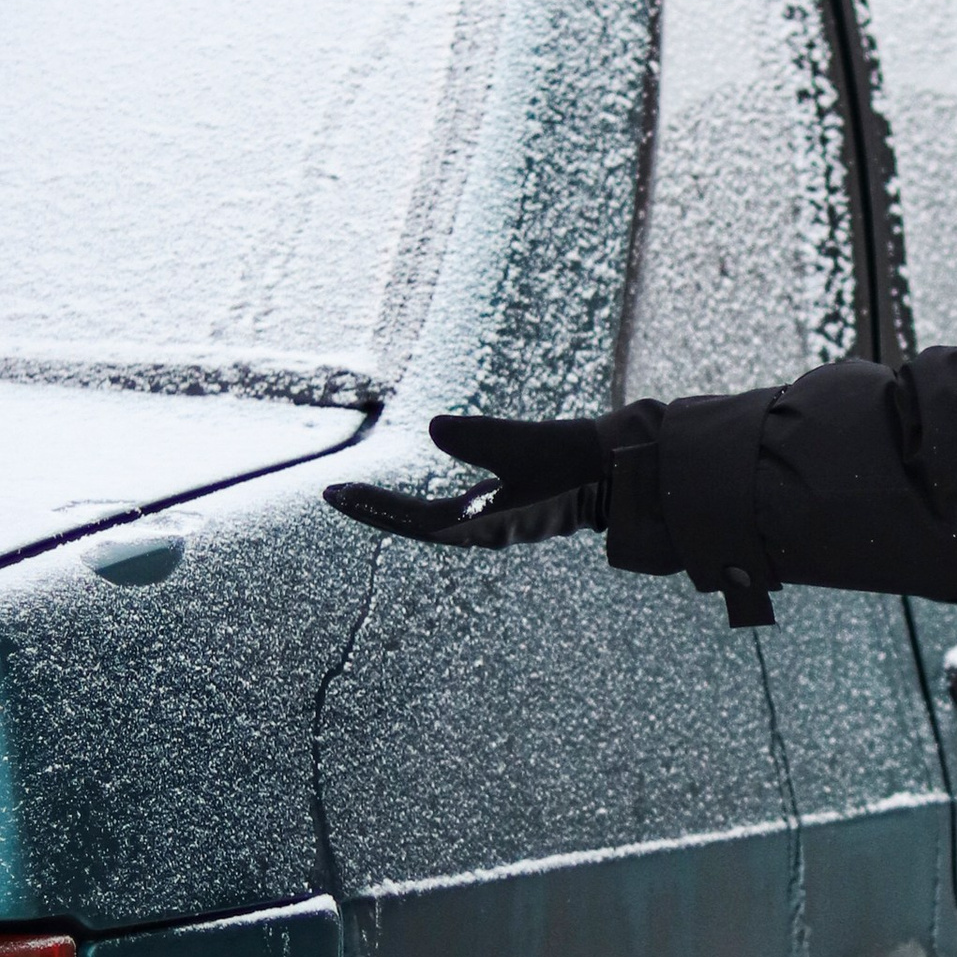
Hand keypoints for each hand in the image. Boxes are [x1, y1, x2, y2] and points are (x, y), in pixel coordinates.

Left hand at [325, 412, 676, 557]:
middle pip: (416, 525)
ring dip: (400, 511)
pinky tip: (430, 496)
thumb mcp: (527, 444)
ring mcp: (500, 520)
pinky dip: (431, 505)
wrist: (625, 475)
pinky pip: (459, 513)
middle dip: (377, 510)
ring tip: (367, 498)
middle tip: (338, 493)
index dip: (370, 509)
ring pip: (437, 522)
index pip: (411, 521)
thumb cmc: (579, 463)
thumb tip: (433, 428)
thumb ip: (481, 438)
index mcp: (483, 525)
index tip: (331, 493)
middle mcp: (486, 529)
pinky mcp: (515, 508)